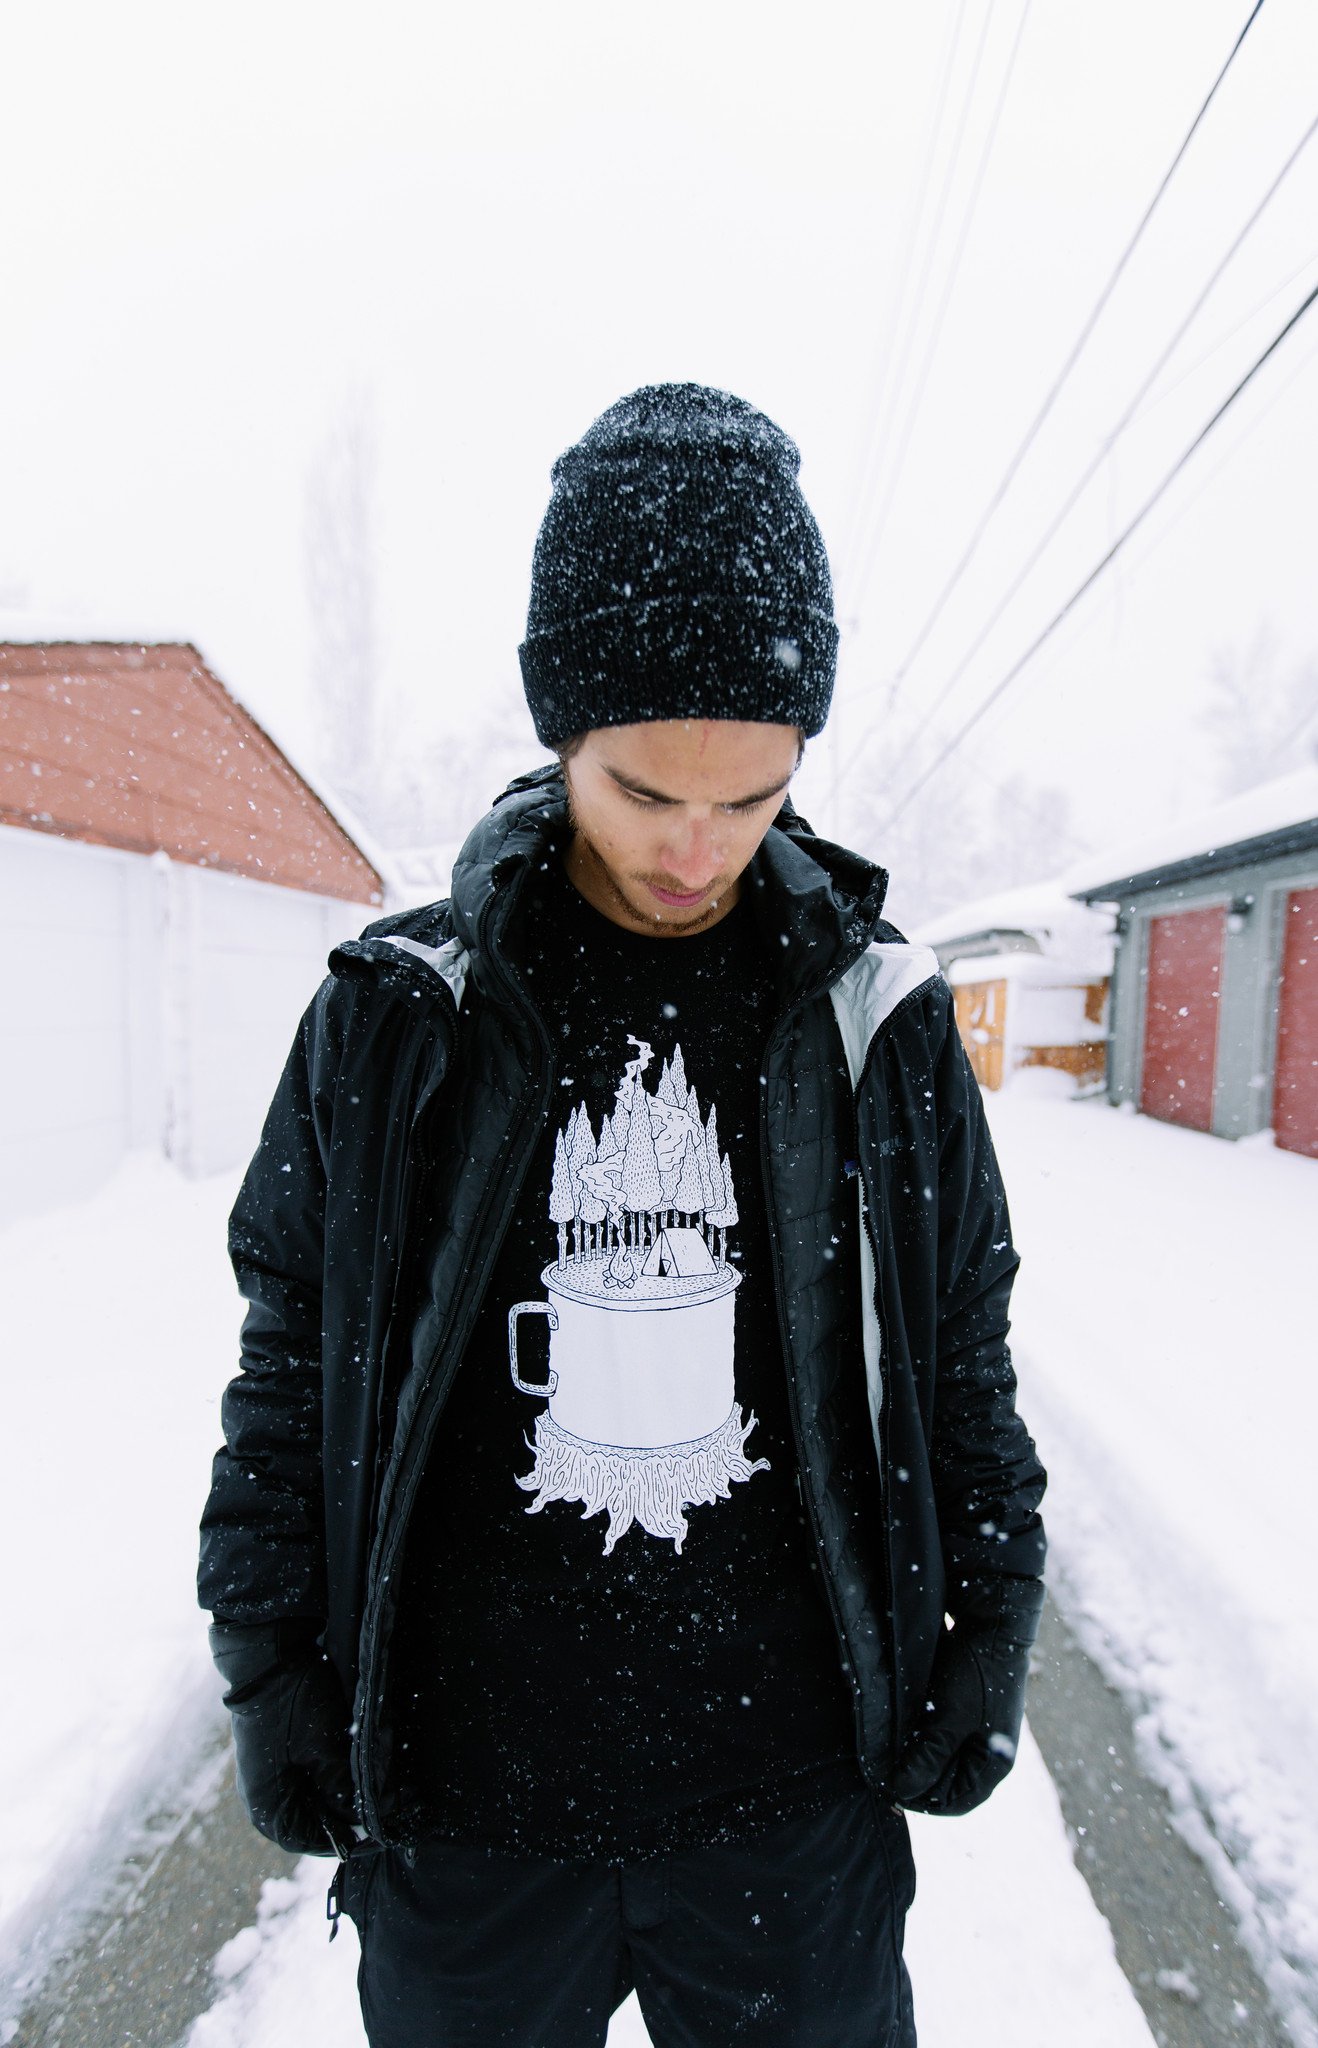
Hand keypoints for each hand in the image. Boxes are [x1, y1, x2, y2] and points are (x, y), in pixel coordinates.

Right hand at [209, 1620, 356, 1854]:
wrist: (268, 1654)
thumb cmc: (292, 1703)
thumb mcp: (324, 1748)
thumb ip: (343, 1789)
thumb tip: (366, 1819)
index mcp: (265, 1805)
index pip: (306, 1841)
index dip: (342, 1839)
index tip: (376, 1832)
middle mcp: (261, 1796)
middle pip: (308, 1822)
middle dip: (345, 1815)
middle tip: (383, 1808)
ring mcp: (266, 1774)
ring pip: (309, 1799)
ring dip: (340, 1795)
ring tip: (373, 1787)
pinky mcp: (275, 1754)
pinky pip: (304, 1778)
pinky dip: (329, 1778)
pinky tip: (352, 1766)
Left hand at [892, 1579, 1039, 1816]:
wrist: (991, 1624)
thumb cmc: (976, 1674)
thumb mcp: (949, 1718)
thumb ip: (929, 1757)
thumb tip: (902, 1789)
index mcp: (994, 1764)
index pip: (956, 1802)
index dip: (923, 1800)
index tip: (891, 1789)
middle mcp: (988, 1753)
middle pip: (948, 1782)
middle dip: (918, 1778)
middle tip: (885, 1769)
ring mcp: (978, 1733)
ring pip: (942, 1760)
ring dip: (917, 1757)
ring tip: (891, 1751)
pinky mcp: (966, 1713)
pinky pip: (941, 1738)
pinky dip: (922, 1738)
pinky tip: (903, 1731)